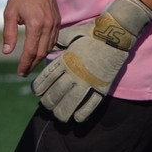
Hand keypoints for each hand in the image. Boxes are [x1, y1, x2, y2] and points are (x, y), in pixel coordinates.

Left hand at [2, 0, 59, 75]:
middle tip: (24, 72)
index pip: (30, 51)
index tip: (19, 72)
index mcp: (35, 25)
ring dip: (40, 58)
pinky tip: (39, 51)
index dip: (25, 64)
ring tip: (30, 63)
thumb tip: (7, 52)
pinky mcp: (58, 21)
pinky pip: (53, 40)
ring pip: (49, 47)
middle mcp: (48, 27)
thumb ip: (8, 34)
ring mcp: (55, 24)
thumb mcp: (10, 13)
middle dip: (32, 64)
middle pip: (41, 52)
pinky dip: (46, 48)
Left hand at [32, 0, 151, 122]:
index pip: (47, 78)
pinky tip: (77, 118)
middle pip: (57, 92)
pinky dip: (83, 113)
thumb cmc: (91, 32)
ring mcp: (89, 82)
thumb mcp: (70, 35)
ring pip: (71, 102)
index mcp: (66, 60)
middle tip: (46, 105)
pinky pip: (91, 105)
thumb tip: (48, 49)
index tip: (36, 92)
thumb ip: (58, 43)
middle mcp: (75, 73)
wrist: (115, 34)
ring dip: (62, 111)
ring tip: (58, 115)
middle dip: (48, 101)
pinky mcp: (102, 87)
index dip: (39, 87)